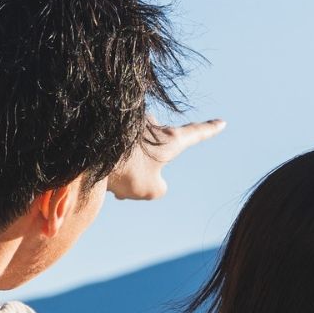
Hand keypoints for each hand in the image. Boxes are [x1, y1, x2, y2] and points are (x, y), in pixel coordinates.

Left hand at [107, 118, 225, 200]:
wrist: (91, 152)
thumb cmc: (127, 169)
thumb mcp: (151, 190)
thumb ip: (159, 188)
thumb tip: (151, 179)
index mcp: (170, 139)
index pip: (197, 133)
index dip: (210, 130)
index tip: (222, 122)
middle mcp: (154, 126)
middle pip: (155, 152)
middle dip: (142, 171)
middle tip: (125, 187)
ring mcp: (133, 122)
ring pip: (134, 153)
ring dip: (124, 170)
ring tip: (110, 181)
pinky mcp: (113, 124)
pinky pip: (118, 149)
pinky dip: (111, 163)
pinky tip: (99, 172)